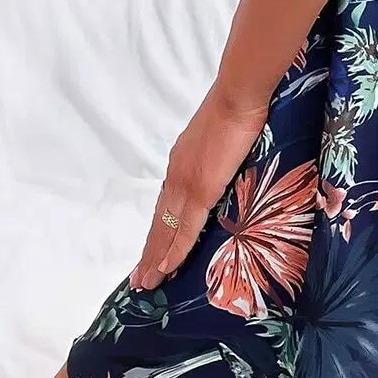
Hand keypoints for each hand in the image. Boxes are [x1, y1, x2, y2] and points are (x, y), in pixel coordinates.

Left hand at [129, 82, 271, 290]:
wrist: (238, 95)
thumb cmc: (238, 107)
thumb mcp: (222, 134)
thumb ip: (218, 154)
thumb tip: (227, 164)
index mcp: (182, 161)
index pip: (166, 203)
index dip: (159, 228)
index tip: (152, 249)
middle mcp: (176, 175)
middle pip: (158, 222)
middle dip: (149, 251)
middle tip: (139, 279)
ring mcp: (185, 184)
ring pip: (164, 230)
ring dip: (155, 258)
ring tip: (146, 282)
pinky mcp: (200, 190)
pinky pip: (183, 228)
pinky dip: (173, 250)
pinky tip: (165, 268)